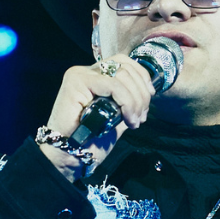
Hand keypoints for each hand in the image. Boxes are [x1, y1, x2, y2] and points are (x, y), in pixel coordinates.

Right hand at [39, 56, 155, 181]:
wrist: (70, 156)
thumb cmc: (91, 141)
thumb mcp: (116, 117)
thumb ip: (127, 102)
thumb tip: (147, 93)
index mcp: (96, 75)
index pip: (124, 62)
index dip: (142, 76)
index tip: (150, 97)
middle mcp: (87, 71)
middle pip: (125, 68)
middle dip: (141, 93)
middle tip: (141, 116)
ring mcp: (80, 75)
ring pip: (121, 76)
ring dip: (135, 100)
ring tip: (134, 121)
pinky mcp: (76, 82)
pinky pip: (112, 86)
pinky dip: (126, 102)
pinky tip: (128, 119)